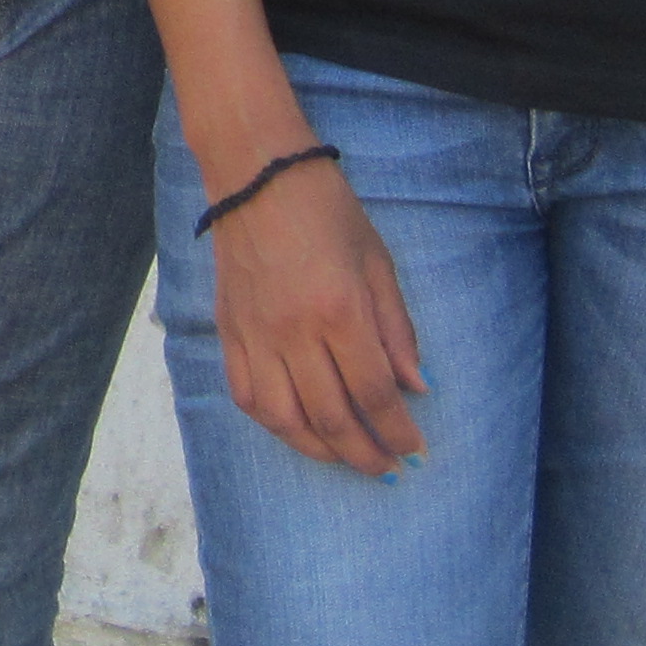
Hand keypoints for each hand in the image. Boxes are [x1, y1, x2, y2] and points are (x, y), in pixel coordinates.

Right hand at [208, 158, 423, 476]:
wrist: (256, 174)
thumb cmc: (327, 210)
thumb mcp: (377, 262)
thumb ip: (397, 329)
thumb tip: (416, 388)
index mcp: (340, 310)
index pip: (374, 392)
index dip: (398, 431)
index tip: (416, 451)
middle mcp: (294, 331)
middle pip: (332, 417)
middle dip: (366, 454)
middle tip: (388, 470)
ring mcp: (256, 335)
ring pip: (285, 419)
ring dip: (319, 450)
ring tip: (345, 459)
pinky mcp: (229, 331)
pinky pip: (247, 395)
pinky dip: (274, 424)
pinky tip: (297, 429)